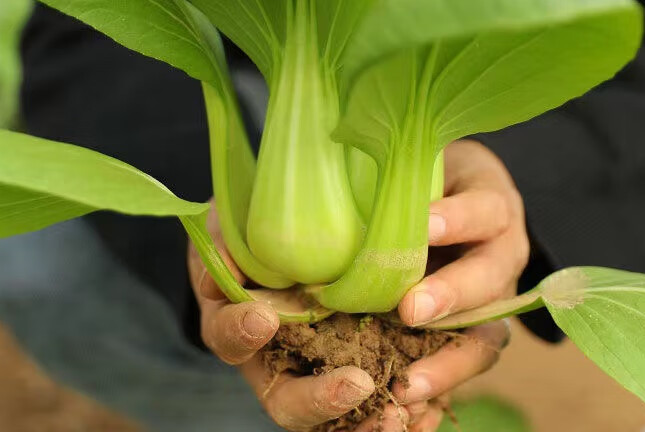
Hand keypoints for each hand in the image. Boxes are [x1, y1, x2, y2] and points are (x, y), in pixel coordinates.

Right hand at [188, 204, 384, 431]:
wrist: (282, 243)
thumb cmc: (249, 235)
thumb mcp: (230, 230)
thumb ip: (223, 246)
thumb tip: (221, 268)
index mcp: (236, 328)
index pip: (230, 339)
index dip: (241, 333)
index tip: (264, 317)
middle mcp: (274, 362)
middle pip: (288, 400)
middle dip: (320, 399)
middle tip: (355, 384)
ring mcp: (313, 371)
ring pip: (334, 416)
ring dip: (364, 421)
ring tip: (398, 415)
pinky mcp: (352, 365)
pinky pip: (370, 403)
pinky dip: (392, 409)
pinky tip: (423, 409)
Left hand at [391, 140, 530, 429]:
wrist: (463, 196)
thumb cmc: (437, 175)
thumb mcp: (432, 163)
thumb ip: (406, 178)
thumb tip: (346, 178)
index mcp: (494, 207)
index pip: (483, 211)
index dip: (456, 219)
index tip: (422, 225)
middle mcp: (503, 256)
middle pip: (489, 280)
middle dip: (451, 296)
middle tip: (411, 310)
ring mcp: (495, 300)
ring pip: (485, 337)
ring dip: (448, 362)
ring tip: (409, 384)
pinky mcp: (477, 332)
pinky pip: (463, 363)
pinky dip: (438, 384)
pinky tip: (406, 401)